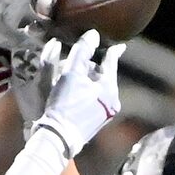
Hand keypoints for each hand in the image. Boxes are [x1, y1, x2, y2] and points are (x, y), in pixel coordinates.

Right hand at [33, 30, 124, 157]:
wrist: (56, 139)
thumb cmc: (63, 106)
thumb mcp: (70, 73)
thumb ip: (82, 52)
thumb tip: (93, 35)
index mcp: (110, 89)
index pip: (111, 62)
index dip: (111, 51)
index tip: (118, 45)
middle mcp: (111, 103)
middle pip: (101, 75)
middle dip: (88, 67)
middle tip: (75, 61)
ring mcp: (103, 115)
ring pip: (95, 88)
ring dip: (83, 80)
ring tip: (68, 77)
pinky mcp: (94, 124)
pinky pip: (91, 100)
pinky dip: (82, 93)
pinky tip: (69, 92)